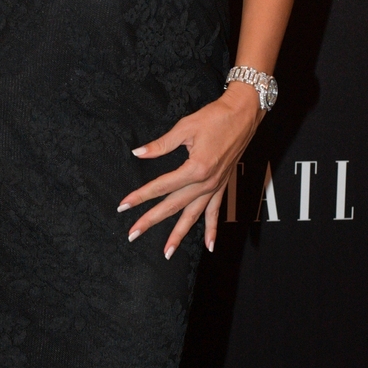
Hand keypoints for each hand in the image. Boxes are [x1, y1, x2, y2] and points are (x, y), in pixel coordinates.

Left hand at [118, 83, 261, 257]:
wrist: (243, 115)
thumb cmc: (215, 117)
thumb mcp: (185, 127)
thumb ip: (161, 145)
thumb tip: (138, 153)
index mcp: (195, 168)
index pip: (161, 186)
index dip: (140, 196)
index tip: (123, 206)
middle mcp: (206, 182)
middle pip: (173, 206)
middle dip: (151, 221)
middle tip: (133, 234)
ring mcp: (215, 186)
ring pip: (193, 216)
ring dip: (179, 235)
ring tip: (167, 252)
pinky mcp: (222, 186)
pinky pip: (216, 212)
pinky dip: (212, 230)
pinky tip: (209, 246)